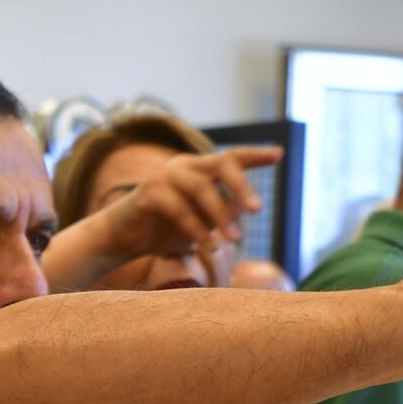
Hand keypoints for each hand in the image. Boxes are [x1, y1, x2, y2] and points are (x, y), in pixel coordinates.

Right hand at [95, 146, 279, 262]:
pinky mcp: (149, 193)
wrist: (123, 237)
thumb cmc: (166, 228)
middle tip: (258, 210)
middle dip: (241, 186)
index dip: (255, 156)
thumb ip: (223, 212)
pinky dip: (197, 231)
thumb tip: (246, 208)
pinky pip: (179, 210)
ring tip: (235, 240)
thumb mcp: (202, 221)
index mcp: (199, 168)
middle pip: (221, 165)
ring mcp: (164, 176)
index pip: (231, 158)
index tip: (279, 155)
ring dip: (220, 215)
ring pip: (201, 188)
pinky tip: (210, 248)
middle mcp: (183, 166)